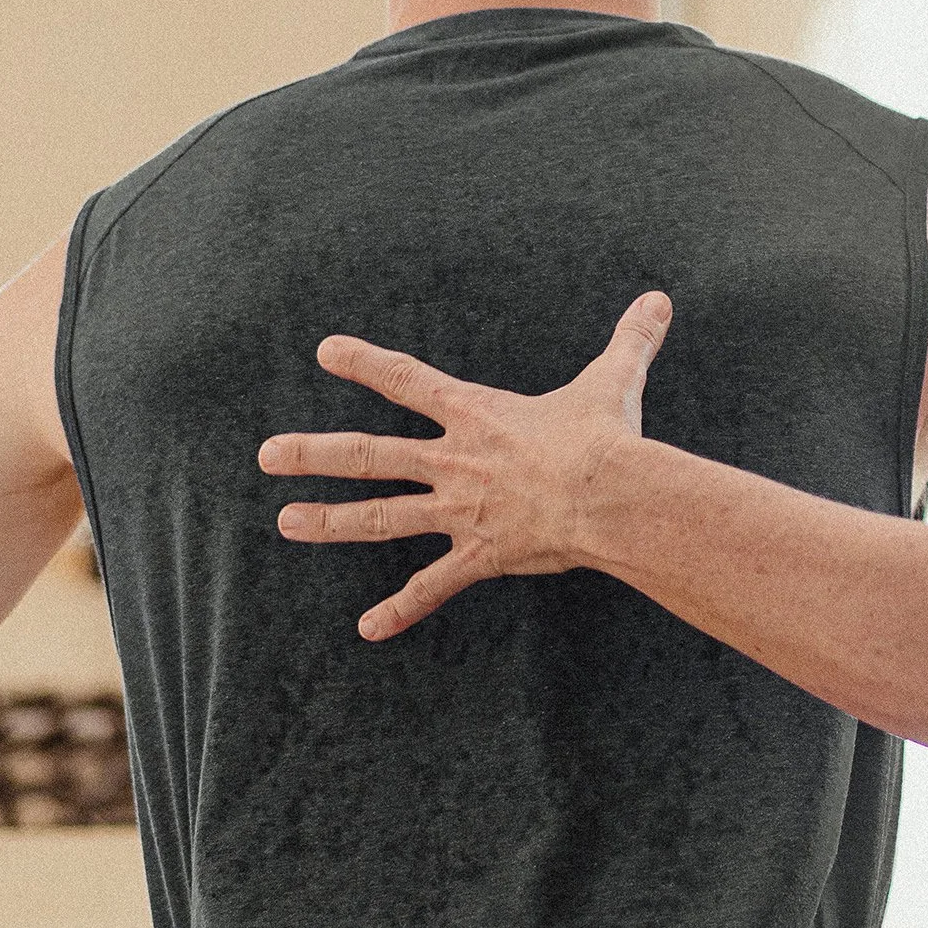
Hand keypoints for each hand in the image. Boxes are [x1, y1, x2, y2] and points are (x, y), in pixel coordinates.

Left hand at [258, 294, 675, 642]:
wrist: (611, 496)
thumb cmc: (609, 438)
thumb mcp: (614, 382)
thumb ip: (630, 340)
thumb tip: (661, 299)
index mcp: (478, 415)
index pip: (409, 381)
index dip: (365, 364)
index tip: (324, 351)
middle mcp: (456, 462)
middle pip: (370, 455)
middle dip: (315, 454)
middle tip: (267, 454)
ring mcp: (461, 512)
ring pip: (381, 518)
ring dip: (330, 522)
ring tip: (286, 522)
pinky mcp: (479, 555)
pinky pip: (432, 587)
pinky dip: (401, 608)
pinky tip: (368, 628)